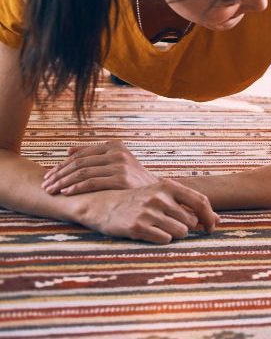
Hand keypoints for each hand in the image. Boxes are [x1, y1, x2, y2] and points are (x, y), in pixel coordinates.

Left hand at [42, 140, 158, 195]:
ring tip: (51, 190)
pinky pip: (92, 182)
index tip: (48, 176)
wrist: (157, 192)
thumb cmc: (133, 179)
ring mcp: (121, 166)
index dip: (61, 165)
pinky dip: (76, 187)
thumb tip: (68, 151)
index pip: (80, 155)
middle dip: (58, 174)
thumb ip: (94, 155)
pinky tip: (66, 192)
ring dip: (63, 182)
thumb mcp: (116, 162)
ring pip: (82, 172)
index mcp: (115, 146)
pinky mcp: (121, 179)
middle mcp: (118, 153)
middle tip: (46, 184)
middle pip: (79, 163)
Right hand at [79, 179, 219, 243]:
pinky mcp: (137, 227)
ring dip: (173, 234)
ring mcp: (148, 212)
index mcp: (167, 186)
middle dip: (185, 227)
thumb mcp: (161, 195)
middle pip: (191, 222)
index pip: (201, 201)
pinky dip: (161, 239)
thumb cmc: (138, 201)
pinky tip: (148, 233)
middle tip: (168, 225)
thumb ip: (188, 205)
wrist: (101, 205)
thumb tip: (219, 221)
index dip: (210, 217)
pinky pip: (164, 240)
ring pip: (180, 232)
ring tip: (157, 228)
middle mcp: (159, 197)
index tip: (212, 228)